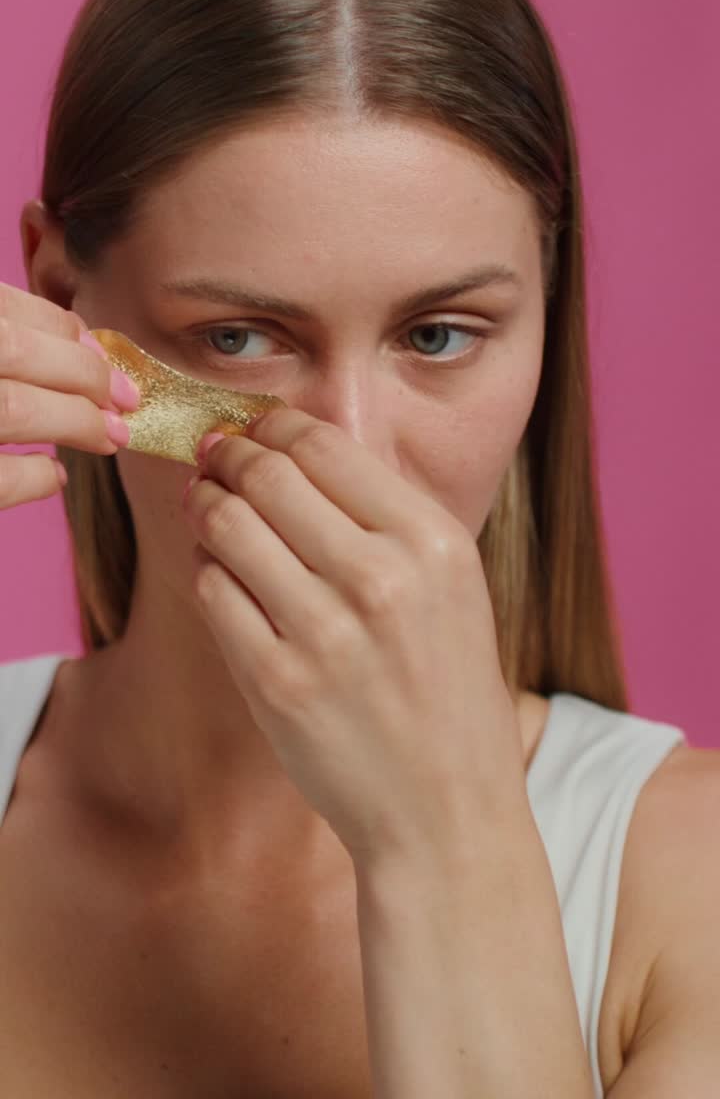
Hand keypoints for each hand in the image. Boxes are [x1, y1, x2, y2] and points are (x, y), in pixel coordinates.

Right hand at [0, 282, 139, 508]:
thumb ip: (11, 340)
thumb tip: (88, 350)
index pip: (6, 307)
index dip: (63, 330)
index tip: (104, 356)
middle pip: (15, 350)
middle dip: (84, 375)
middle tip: (128, 401)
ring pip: (14, 409)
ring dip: (76, 422)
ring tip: (111, 437)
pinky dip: (35, 478)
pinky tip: (54, 474)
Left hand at [182, 408, 526, 868]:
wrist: (446, 810)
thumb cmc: (448, 691)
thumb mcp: (453, 585)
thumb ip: (386, 515)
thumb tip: (296, 447)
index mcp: (434, 542)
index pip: (325, 446)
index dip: (273, 426)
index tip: (254, 428)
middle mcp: (381, 578)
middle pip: (267, 476)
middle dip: (227, 456)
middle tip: (213, 456)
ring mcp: (325, 634)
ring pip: (228, 526)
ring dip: (207, 507)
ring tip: (208, 507)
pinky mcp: (276, 683)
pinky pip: (213, 592)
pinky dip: (209, 571)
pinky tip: (223, 573)